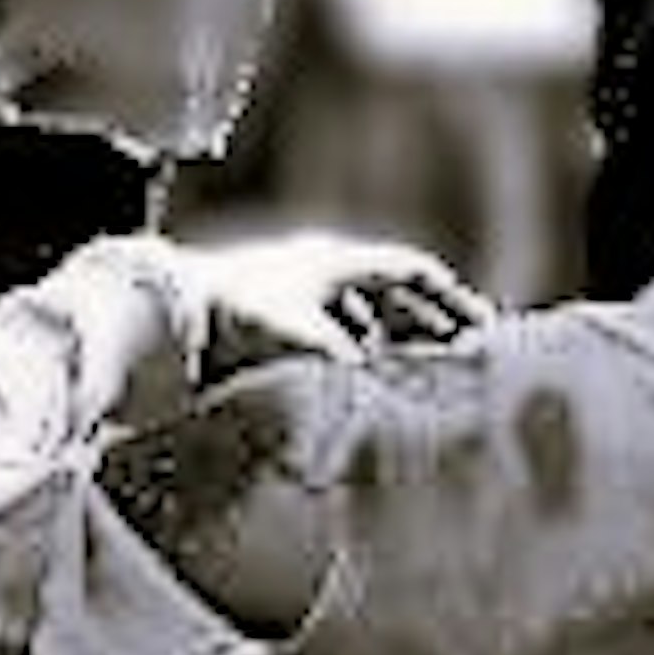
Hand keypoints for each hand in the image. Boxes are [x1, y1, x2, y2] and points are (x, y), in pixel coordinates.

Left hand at [194, 228, 493, 371]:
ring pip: (362, 305)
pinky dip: (355, 342)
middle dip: (428, 319)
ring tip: (416, 365)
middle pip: (391, 289)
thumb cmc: (237, 316)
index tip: (480, 326)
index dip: (450, 298)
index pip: (412, 271)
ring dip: (392, 332)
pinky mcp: (276, 308)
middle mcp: (322, 267)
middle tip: (459, 352)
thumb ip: (349, 367)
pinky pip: (332, 321)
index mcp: (337, 261)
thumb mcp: (303, 340)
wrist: (174, 309)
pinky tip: (358, 370)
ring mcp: (298, 285)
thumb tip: (384, 393)